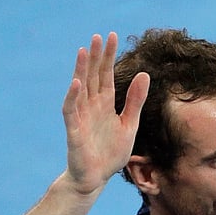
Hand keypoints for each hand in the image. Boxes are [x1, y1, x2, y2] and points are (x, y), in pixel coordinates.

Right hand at [61, 32, 148, 195]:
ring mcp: (81, 117)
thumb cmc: (111, 153)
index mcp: (105, 104)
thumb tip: (144, 73)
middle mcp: (92, 106)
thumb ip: (135, 100)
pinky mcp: (74, 130)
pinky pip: (71, 110)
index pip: (106, 75)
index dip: (108, 56)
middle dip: (95, 57)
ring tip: (84, 51)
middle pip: (93, 77)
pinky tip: (77, 82)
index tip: (111, 36)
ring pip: (80, 88)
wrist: (97, 178)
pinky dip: (73, 96)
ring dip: (81, 70)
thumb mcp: (130, 124)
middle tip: (98, 36)